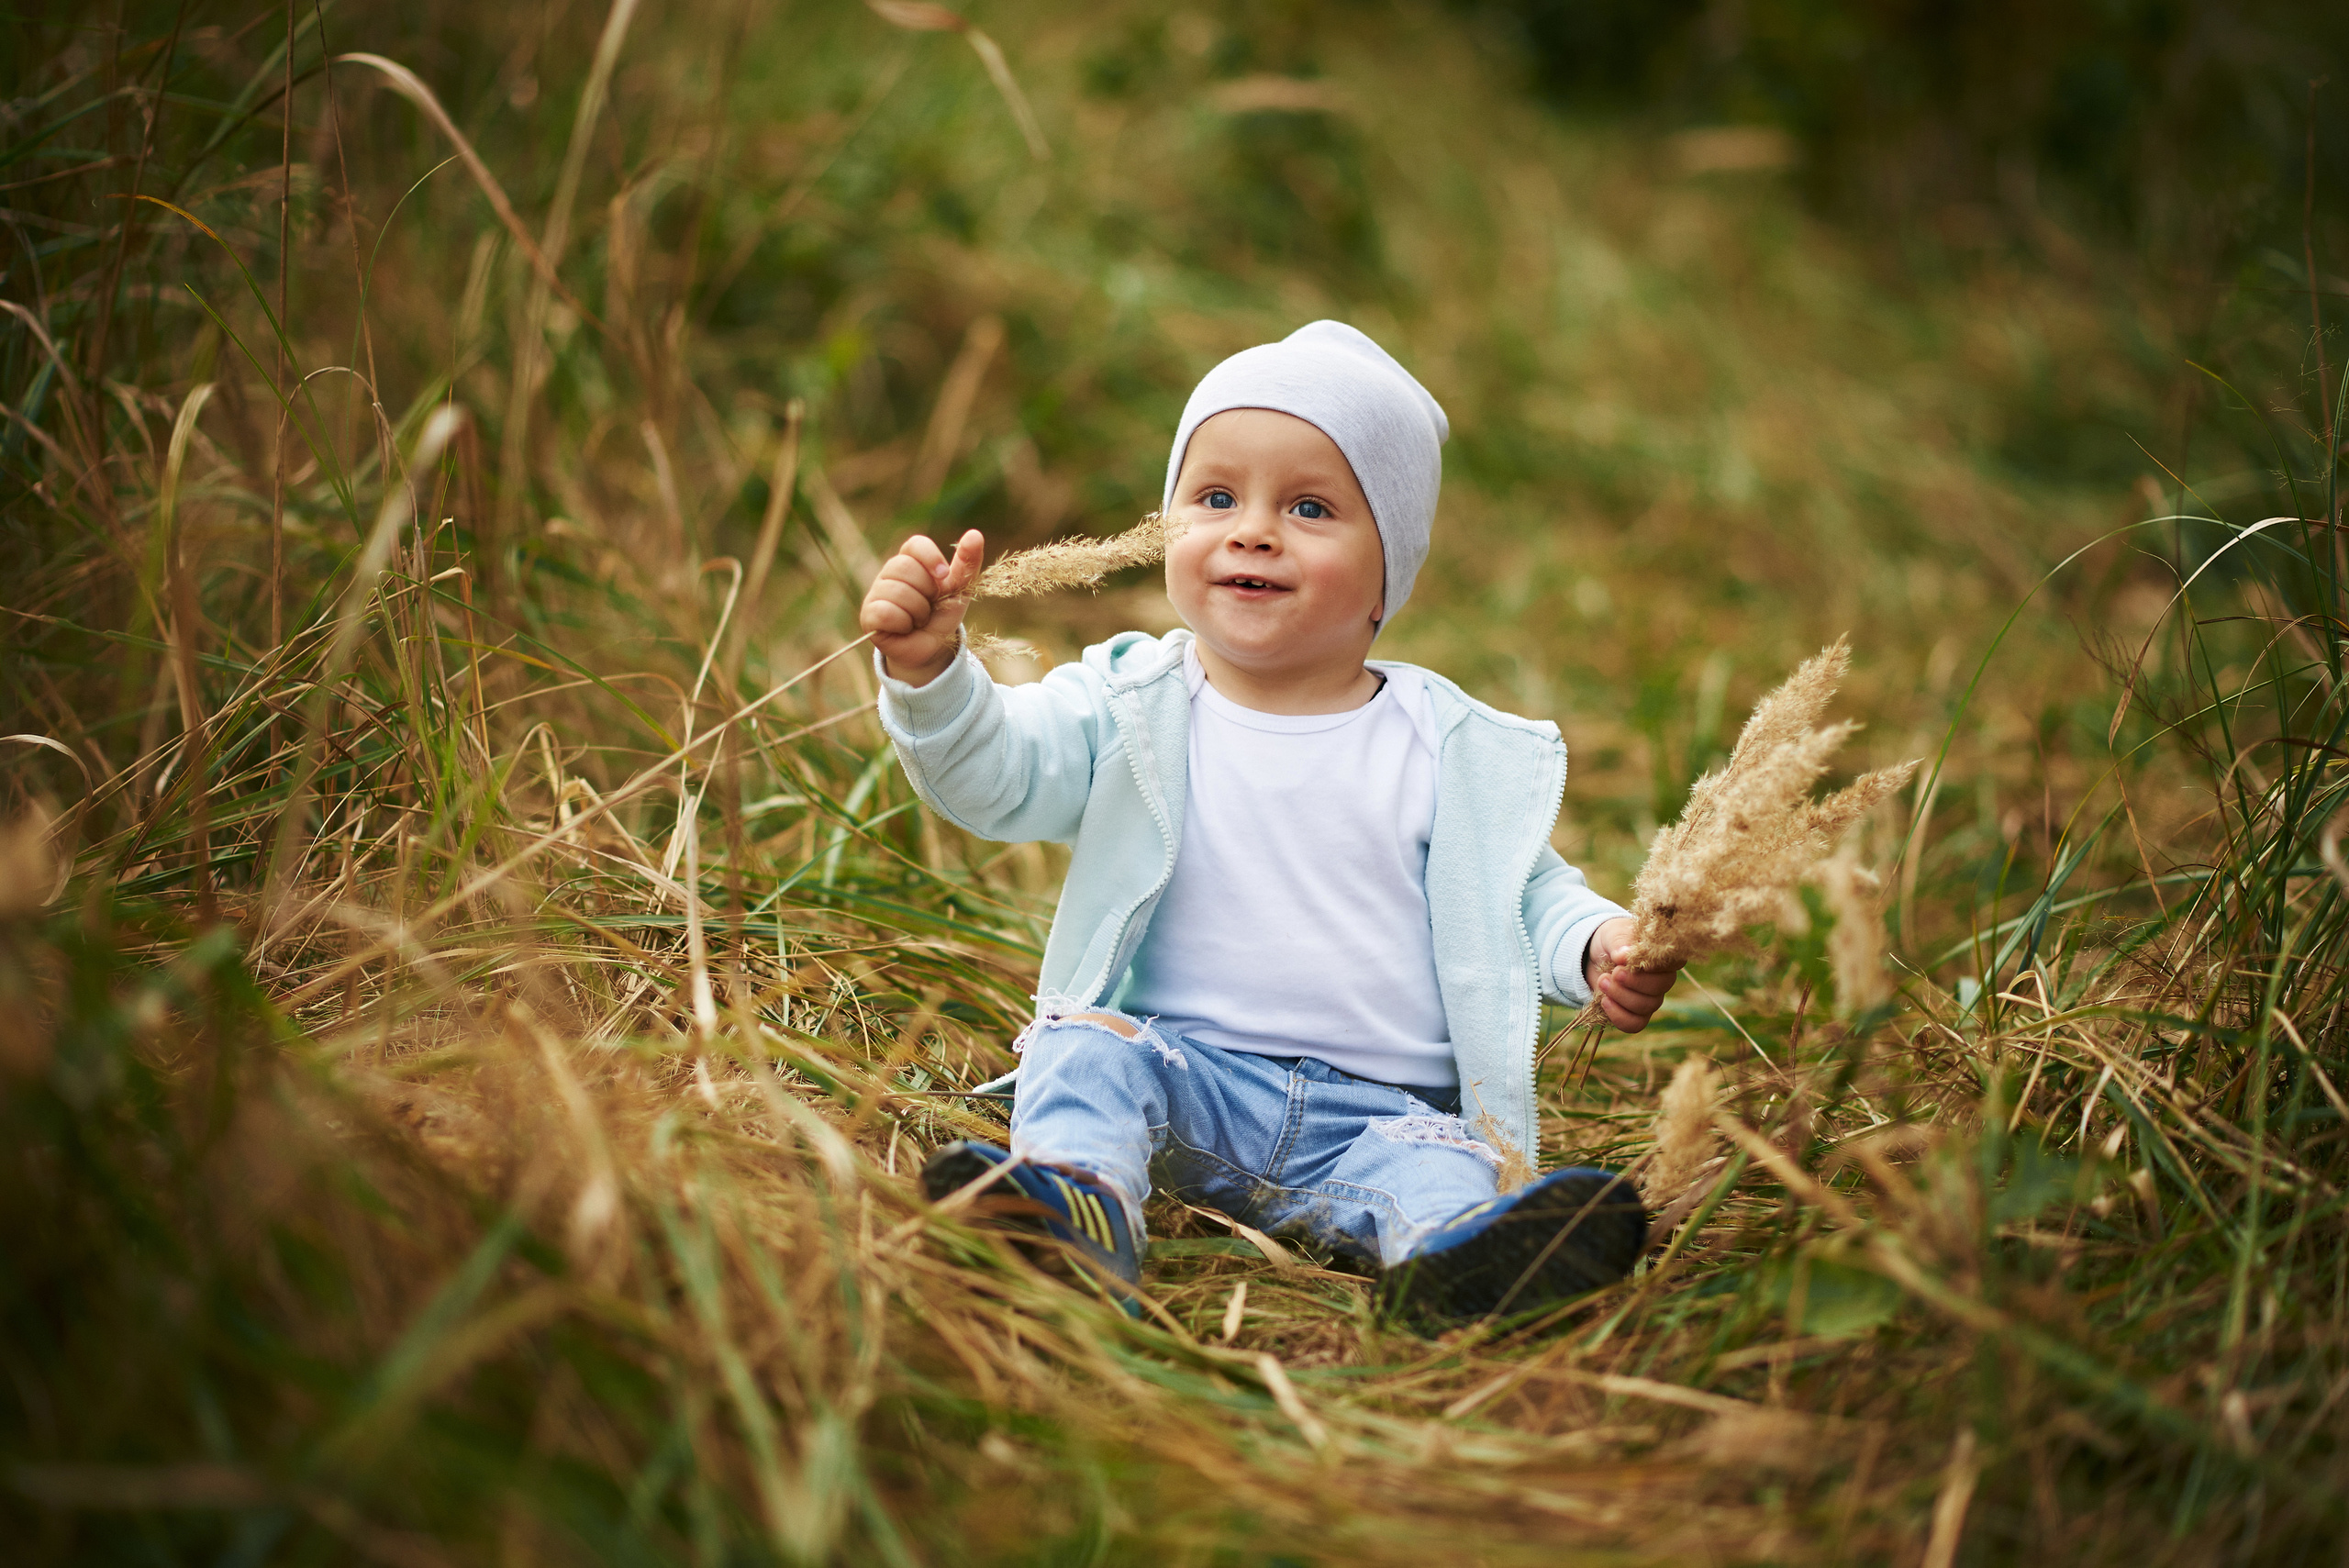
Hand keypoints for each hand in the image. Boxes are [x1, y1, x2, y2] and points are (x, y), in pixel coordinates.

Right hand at [860, 528, 983, 684]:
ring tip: (919, 619)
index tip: (943, 577)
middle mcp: (889, 572)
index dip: (930, 558)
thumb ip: (967, 563)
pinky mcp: (869, 615)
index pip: (915, 544)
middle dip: (927, 592)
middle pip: (905, 567)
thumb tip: (975, 534)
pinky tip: (905, 628)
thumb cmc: (943, 613)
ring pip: (897, 592)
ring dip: (918, 612)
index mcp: (910, 560)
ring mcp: (876, 592)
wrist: (933, 647)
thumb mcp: (960, 589)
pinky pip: (885, 612)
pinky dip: (902, 623)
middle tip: (929, 606)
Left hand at [1583, 916, 1678, 1032]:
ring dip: (1620, 996)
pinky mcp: (1636, 1014)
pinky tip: (1604, 1001)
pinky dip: (1618, 1015)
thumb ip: (1620, 942)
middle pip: (1660, 987)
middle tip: (1613, 972)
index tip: (1633, 960)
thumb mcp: (1613, 935)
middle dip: (1634, 982)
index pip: (1675, 962)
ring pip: (1646, 1006)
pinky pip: (1635, 1024)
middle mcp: (1662, 978)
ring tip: (1602, 981)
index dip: (1656, 965)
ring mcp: (1651, 998)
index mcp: (1663, 956)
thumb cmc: (1611, 941)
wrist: (1592, 957)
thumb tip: (1623, 956)